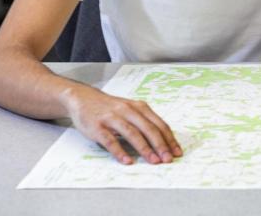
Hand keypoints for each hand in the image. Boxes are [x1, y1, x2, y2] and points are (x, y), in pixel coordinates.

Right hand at [62, 85, 181, 164]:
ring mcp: (112, 118)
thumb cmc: (111, 108)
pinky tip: (127, 161)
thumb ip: (144, 121)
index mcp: (139, 107)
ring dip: (144, 149)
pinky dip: (120, 151)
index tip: (177, 152)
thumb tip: (163, 141)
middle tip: (168, 159)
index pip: (159, 124)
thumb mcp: (131, 109)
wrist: (84, 98)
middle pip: (148, 129)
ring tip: (153, 161)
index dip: (169, 139)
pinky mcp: (98, 127)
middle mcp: (128, 110)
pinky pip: (110, 140)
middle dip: (160, 145)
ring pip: (132, 134)